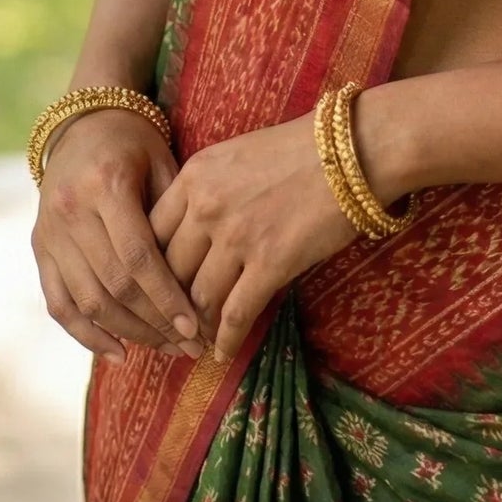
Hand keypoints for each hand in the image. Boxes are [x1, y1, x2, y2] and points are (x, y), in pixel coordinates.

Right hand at [31, 107, 206, 365]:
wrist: (85, 123)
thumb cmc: (137, 144)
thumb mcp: (164, 162)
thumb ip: (175, 214)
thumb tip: (204, 277)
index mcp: (107, 184)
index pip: (138, 257)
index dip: (166, 298)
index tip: (196, 327)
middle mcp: (71, 211)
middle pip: (114, 285)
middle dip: (155, 323)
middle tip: (190, 346)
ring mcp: (50, 232)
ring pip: (88, 301)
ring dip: (129, 333)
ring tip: (166, 349)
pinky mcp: (40, 248)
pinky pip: (59, 304)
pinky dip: (86, 334)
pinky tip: (119, 353)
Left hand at [147, 108, 363, 361]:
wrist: (351, 150)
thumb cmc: (299, 149)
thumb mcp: (235, 155)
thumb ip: (205, 190)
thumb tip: (187, 234)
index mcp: (195, 176)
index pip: (150, 234)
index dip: (150, 270)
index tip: (155, 290)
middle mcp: (207, 206)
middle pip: (170, 272)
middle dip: (169, 305)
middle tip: (172, 326)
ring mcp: (237, 236)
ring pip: (199, 298)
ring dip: (195, 327)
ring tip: (196, 342)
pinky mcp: (271, 262)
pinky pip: (236, 313)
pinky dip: (226, 339)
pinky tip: (222, 352)